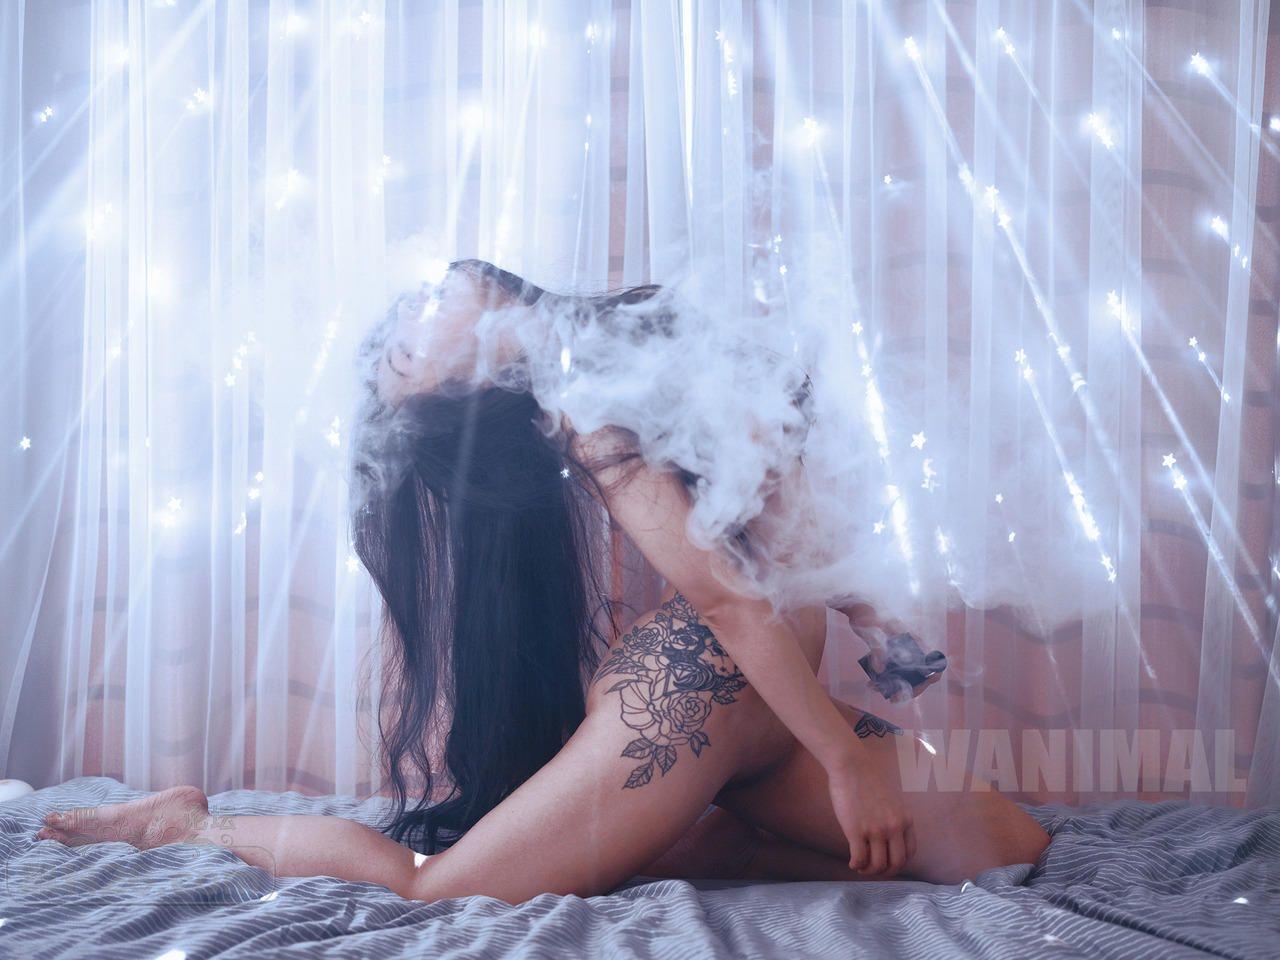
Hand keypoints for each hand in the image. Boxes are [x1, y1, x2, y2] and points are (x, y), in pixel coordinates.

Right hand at [826, 746, 915, 875]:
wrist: (851, 764)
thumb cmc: (869, 777)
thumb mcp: (893, 800)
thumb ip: (894, 818)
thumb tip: (888, 837)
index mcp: (905, 819)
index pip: (910, 853)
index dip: (899, 863)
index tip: (888, 863)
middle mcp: (894, 827)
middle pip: (896, 864)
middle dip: (884, 872)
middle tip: (873, 869)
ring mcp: (875, 830)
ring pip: (877, 865)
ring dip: (868, 870)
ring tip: (860, 866)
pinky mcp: (856, 831)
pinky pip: (859, 859)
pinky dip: (855, 865)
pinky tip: (852, 862)